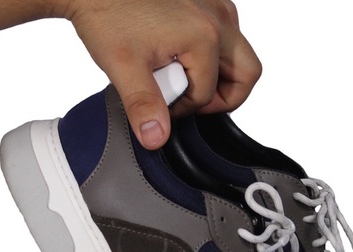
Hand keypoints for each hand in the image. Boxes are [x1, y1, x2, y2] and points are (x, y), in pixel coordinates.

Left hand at [66, 0, 261, 148]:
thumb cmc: (106, 12)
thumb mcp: (123, 67)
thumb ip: (144, 107)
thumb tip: (156, 137)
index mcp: (204, 35)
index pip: (208, 95)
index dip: (185, 108)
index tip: (162, 103)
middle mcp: (218, 16)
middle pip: (245, 74)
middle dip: (221, 97)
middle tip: (190, 99)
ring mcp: (216, 4)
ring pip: (239, 55)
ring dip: (217, 76)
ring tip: (182, 78)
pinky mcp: (208, 0)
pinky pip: (225, 37)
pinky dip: (209, 55)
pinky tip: (179, 57)